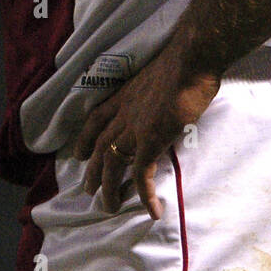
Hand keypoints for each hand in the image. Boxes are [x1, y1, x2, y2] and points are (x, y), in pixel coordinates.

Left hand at [70, 44, 219, 220]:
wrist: (190, 59)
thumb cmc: (184, 61)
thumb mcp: (161, 74)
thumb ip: (159, 90)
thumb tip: (172, 96)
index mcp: (126, 95)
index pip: (98, 118)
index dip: (86, 137)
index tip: (80, 152)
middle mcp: (125, 112)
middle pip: (101, 145)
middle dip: (93, 169)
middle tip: (88, 189)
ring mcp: (135, 127)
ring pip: (113, 164)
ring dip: (109, 188)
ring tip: (108, 207)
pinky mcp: (151, 141)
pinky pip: (142, 175)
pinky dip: (145, 195)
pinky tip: (152, 211)